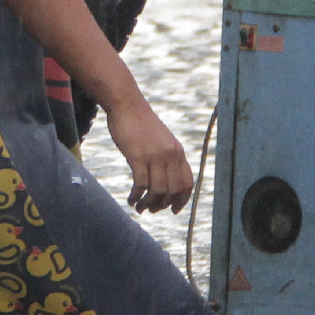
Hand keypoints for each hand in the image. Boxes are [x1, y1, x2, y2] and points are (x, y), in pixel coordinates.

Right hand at [108, 99, 193, 213]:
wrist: (126, 104)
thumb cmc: (140, 123)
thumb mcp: (161, 140)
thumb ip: (166, 157)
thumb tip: (164, 180)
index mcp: (178, 151)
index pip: (187, 182)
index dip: (182, 200)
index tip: (173, 210)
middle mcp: (170, 154)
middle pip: (173, 190)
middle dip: (162, 205)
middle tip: (151, 210)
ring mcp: (155, 156)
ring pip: (158, 191)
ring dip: (148, 204)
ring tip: (139, 208)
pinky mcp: (138, 156)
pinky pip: (141, 185)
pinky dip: (136, 196)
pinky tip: (130, 200)